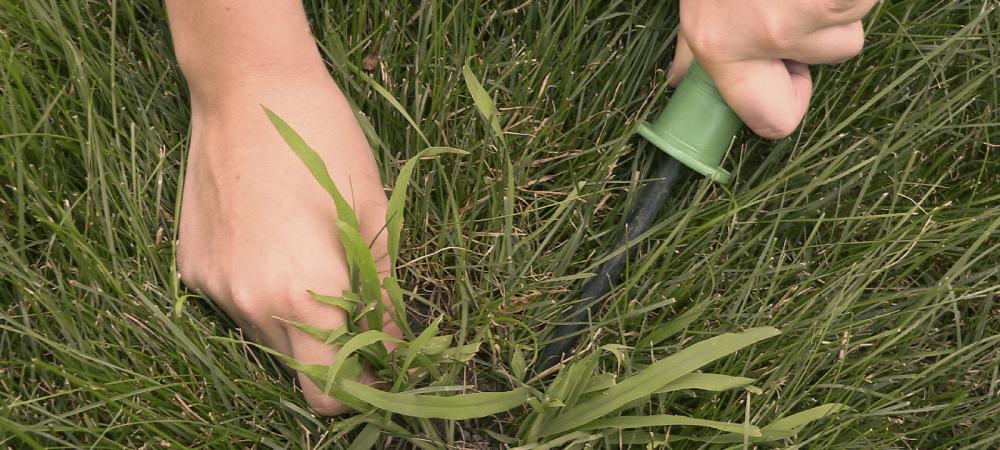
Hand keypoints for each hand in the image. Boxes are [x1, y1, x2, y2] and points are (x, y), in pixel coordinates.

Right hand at [176, 69, 399, 415]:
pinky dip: (261, 292)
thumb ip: (384, 293)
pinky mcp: (191, 267)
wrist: (246, 87)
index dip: (362, 387)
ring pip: (265, 337)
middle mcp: (250, 304)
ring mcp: (214, 287)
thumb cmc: (324, 143)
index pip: (329, 392)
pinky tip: (273, 243)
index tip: (383, 365)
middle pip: (297, 369)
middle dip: (333, 355)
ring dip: (296, 322)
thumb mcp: (372, 215)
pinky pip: (235, 303)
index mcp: (303, 295)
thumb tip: (398, 344)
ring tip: (314, 263)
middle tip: (359, 314)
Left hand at [668, 0, 876, 138]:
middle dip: (816, 41)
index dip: (787, 103)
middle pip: (828, 61)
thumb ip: (693, 42)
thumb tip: (681, 79)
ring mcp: (818, 9)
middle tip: (789, 8)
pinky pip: (864, 2)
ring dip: (832, 7)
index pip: (774, 121)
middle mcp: (771, 33)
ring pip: (847, 25)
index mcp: (724, 42)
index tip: (780, 77)